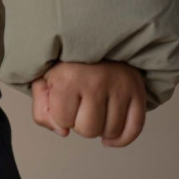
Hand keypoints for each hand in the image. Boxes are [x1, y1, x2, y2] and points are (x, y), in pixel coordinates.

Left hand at [30, 60, 146, 147]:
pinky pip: (134, 128)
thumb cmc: (66, 65)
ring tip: (94, 111)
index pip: (63, 121)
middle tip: (80, 106)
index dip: (60, 116)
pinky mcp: (137, 91)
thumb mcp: (43, 81)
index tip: (62, 100)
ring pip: (111, 132)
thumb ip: (42, 110)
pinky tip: (110, 137)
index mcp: (68, 78)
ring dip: (100, 128)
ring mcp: (119, 87)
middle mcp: (96, 82)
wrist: (93, 40)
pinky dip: (122, 138)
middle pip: (89, 131)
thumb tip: (63, 132)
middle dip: (80, 124)